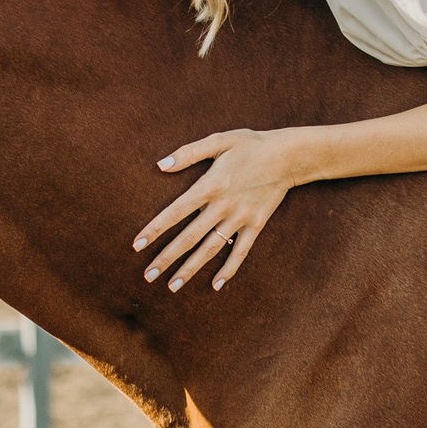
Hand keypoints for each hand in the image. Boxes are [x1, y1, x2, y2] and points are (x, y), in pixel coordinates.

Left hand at [133, 129, 304, 293]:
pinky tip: (216, 285)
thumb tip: (161, 165)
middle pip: (189, 237)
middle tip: (148, 275)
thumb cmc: (251, 145)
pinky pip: (240, 251)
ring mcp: (240, 218)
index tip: (137, 245)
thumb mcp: (219, 141)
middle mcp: (222, 206)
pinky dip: (229, 269)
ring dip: (190, 269)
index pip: (175, 212)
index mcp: (209, 185)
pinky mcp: (256, 225)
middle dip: (167, 258)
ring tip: (172, 286)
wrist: (289, 156)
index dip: (155, 229)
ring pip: (211, 249)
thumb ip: (188, 153)